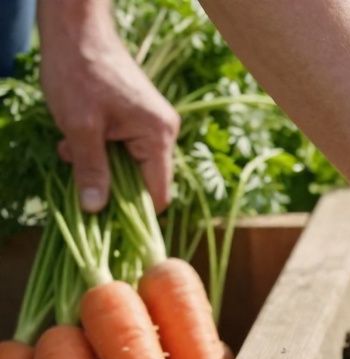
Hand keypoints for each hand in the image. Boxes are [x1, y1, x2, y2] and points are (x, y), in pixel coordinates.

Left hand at [38, 1, 178, 212]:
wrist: (76, 30)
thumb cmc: (80, 73)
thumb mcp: (79, 127)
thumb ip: (91, 170)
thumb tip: (95, 210)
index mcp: (158, 136)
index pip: (159, 194)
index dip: (134, 213)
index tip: (107, 222)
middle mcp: (163, 131)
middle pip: (143, 180)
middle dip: (108, 181)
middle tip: (76, 171)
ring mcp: (151, 123)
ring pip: (128, 163)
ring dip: (98, 163)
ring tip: (71, 147)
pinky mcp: (137, 116)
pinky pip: (123, 147)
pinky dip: (99, 148)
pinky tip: (77, 135)